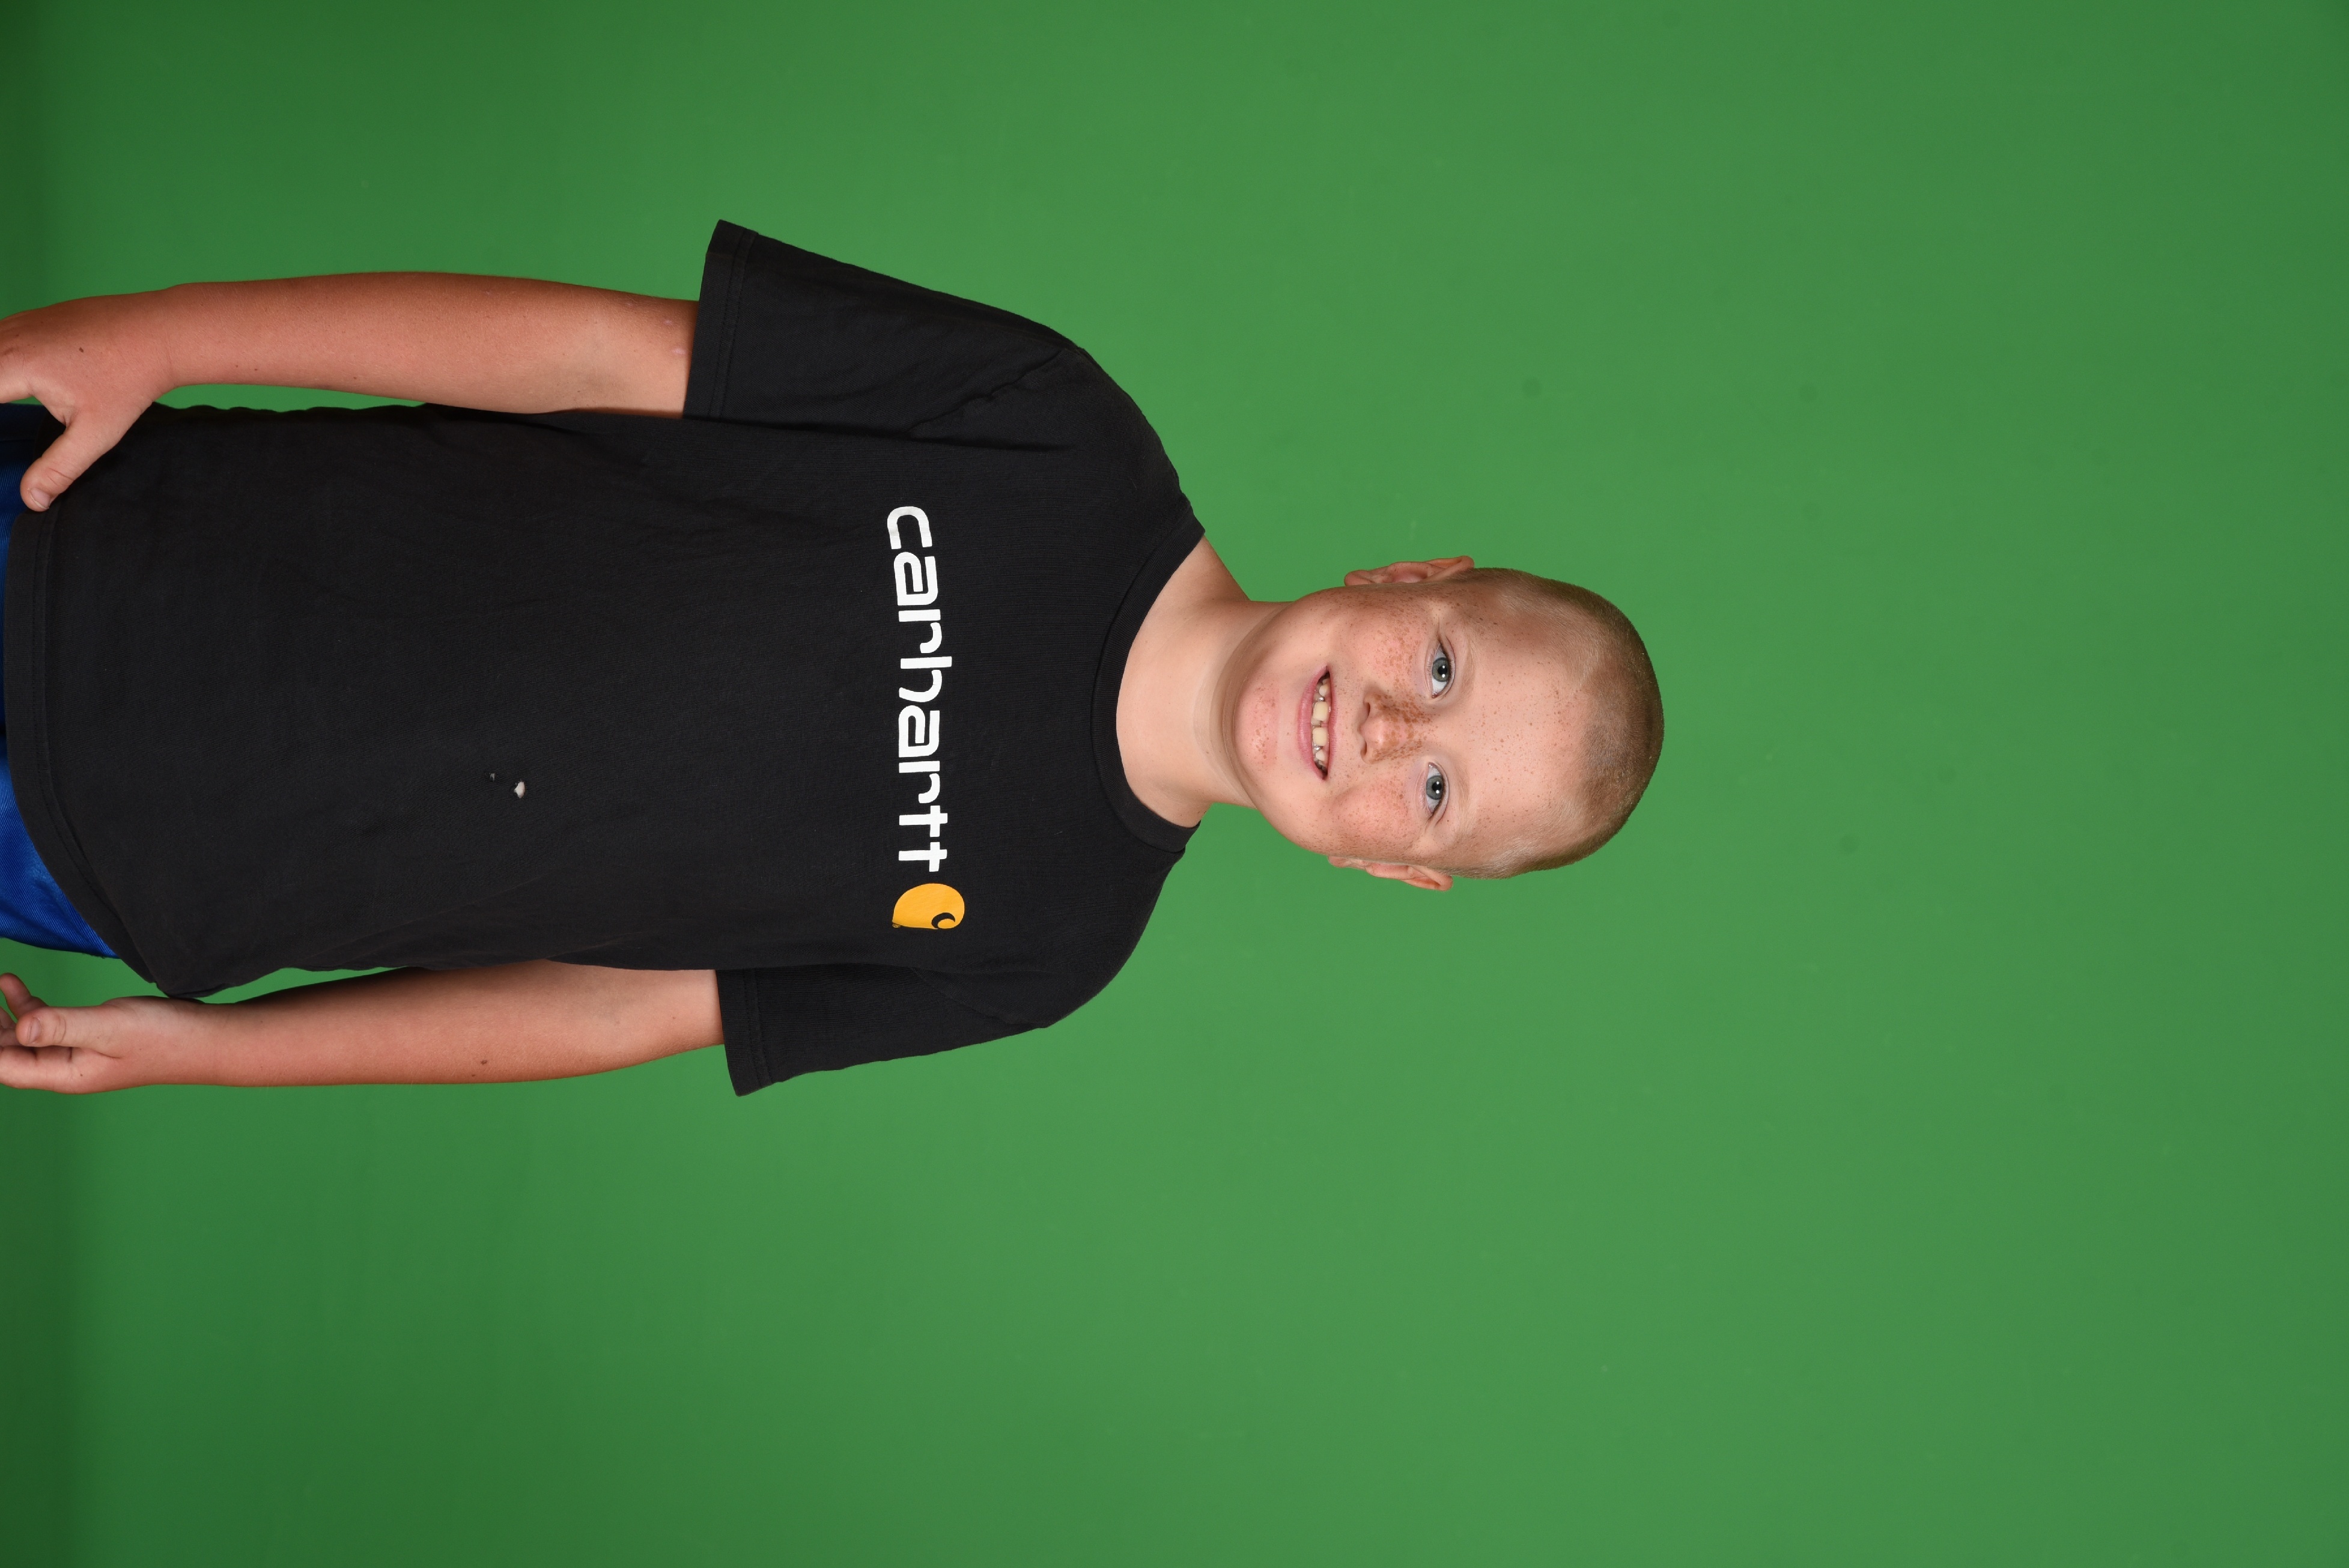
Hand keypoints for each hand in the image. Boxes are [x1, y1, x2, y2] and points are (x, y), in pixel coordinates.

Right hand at [0, 291, 174, 511]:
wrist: (159, 334)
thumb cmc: (129, 381)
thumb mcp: (95, 434)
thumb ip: (58, 468)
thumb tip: (32, 501)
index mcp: (15, 365)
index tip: (2, 442)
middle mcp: (10, 338)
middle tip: (7, 419)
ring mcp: (20, 322)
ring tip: (7, 402)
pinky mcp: (32, 318)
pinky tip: (8, 381)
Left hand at [0, 972, 210, 1092]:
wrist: (206, 1039)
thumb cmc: (165, 1036)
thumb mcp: (110, 1026)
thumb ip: (62, 1025)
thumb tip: (18, 1028)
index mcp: (63, 1074)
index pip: (1, 1064)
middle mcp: (63, 1068)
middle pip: (5, 1053)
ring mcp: (75, 1052)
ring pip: (21, 1037)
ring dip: (0, 1013)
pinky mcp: (88, 1037)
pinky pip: (44, 1023)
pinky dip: (24, 1004)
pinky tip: (13, 984)